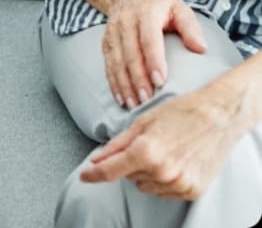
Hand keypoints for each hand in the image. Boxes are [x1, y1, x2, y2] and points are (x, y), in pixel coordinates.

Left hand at [81, 83, 244, 198]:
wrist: (218, 117)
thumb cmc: (180, 112)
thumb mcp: (143, 121)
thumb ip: (118, 143)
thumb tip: (97, 157)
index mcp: (145, 152)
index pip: (110, 171)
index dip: (94, 174)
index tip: (84, 175)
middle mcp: (161, 172)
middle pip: (129, 176)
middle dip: (129, 162)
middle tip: (146, 143)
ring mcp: (178, 184)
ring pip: (146, 185)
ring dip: (146, 172)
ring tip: (163, 149)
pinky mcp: (192, 191)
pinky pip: (164, 191)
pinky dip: (163, 179)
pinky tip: (174, 160)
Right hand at [101, 0, 205, 108]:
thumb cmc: (158, 3)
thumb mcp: (179, 7)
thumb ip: (190, 27)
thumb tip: (201, 48)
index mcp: (147, 12)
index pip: (149, 39)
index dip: (153, 60)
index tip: (160, 81)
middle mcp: (126, 21)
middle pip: (130, 53)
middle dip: (137, 78)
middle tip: (147, 100)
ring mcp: (113, 31)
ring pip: (117, 60)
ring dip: (124, 83)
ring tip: (133, 104)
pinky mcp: (107, 40)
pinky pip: (108, 63)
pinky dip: (113, 81)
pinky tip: (120, 97)